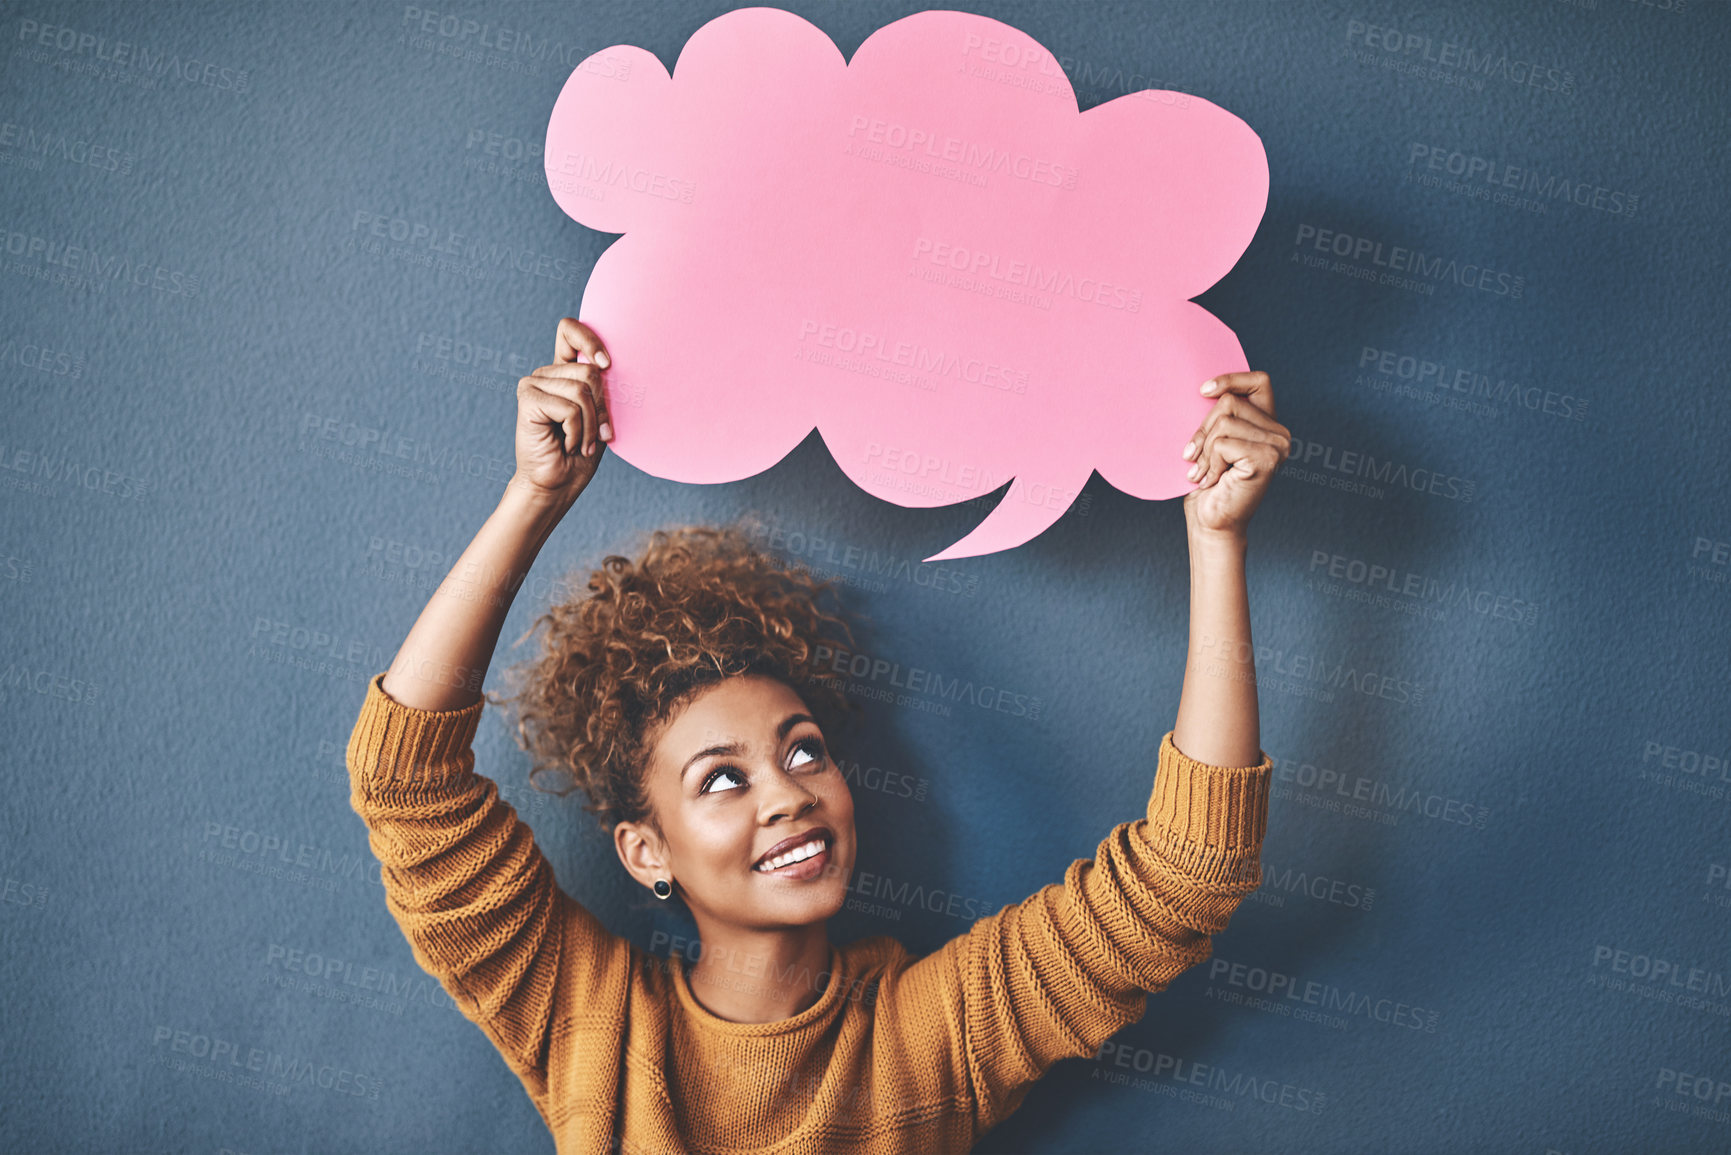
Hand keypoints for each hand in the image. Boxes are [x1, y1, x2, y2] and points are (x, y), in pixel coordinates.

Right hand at [509, 317, 613, 506]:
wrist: (557, 484)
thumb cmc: (581, 453)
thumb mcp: (600, 416)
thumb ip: (601, 390)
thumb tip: (606, 367)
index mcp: (564, 371)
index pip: (569, 331)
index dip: (590, 340)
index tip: (607, 365)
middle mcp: (547, 373)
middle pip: (589, 370)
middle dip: (601, 408)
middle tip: (595, 435)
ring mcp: (534, 383)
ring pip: (581, 390)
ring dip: (590, 425)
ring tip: (579, 442)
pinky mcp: (528, 398)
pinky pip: (569, 408)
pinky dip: (577, 431)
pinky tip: (565, 443)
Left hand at [1180, 371, 1290, 539]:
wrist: (1211, 522)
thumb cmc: (1208, 483)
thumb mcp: (1211, 440)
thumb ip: (1218, 415)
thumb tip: (1204, 389)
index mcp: (1269, 425)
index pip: (1259, 381)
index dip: (1231, 379)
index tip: (1203, 391)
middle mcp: (1280, 434)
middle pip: (1230, 402)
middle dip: (1203, 429)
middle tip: (1195, 459)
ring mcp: (1277, 446)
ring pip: (1224, 422)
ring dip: (1204, 450)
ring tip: (1203, 472)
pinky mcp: (1266, 459)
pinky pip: (1222, 443)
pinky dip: (1209, 462)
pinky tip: (1213, 480)